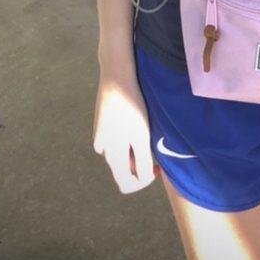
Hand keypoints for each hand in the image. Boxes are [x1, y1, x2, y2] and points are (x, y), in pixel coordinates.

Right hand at [92, 68, 156, 193]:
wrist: (116, 76)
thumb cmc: (132, 106)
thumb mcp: (141, 136)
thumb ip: (142, 161)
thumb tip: (143, 178)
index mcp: (112, 155)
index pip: (126, 184)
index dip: (144, 182)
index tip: (157, 168)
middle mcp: (103, 149)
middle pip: (123, 170)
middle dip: (140, 167)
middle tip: (155, 152)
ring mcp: (101, 136)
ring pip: (120, 154)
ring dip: (134, 151)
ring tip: (146, 132)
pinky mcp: (102, 125)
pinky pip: (116, 141)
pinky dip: (127, 139)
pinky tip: (136, 123)